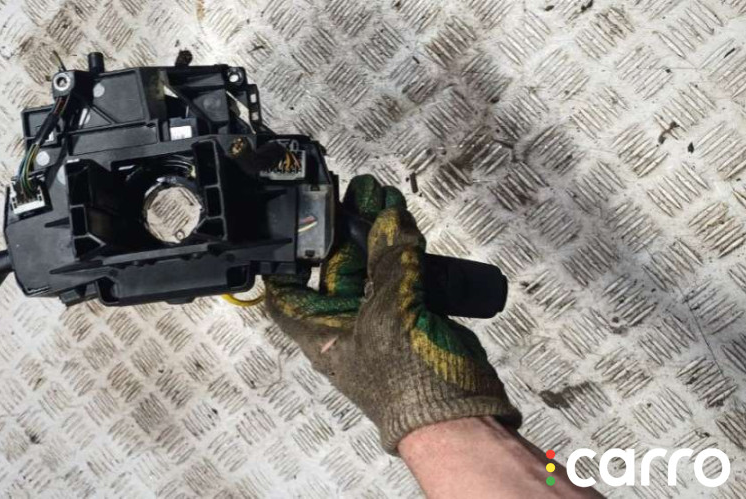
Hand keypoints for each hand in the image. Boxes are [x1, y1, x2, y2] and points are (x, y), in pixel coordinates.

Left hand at [265, 175, 520, 452]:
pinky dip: (404, 247)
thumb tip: (388, 217)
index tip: (293, 223)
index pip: (287, 291)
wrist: (461, 417)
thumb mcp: (389, 315)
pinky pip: (401, 274)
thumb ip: (389, 262)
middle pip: (334, 268)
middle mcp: (345, 323)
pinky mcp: (413, 314)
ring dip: (375, 230)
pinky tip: (404, 215)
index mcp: (321, 333)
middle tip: (352, 190)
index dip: (285, 258)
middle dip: (343, 229)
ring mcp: (380, 318)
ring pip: (372, 266)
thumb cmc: (408, 381)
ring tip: (380, 192)